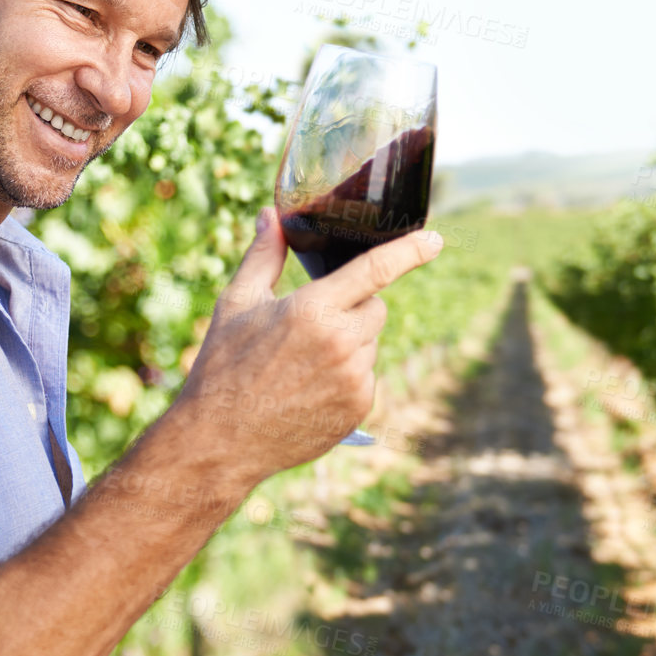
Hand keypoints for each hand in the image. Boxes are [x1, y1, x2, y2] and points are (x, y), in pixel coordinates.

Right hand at [173, 205, 442, 479]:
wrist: (220, 440)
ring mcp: (354, 379)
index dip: (411, 250)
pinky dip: (348, 376)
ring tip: (303, 363)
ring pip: (370, 343)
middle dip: (354, 307)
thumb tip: (270, 215)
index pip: (376, 270)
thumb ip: (263, 255)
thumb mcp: (237, 303)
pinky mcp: (358, 408)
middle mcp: (341, 343)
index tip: (435, 240)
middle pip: (376, 307)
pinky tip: (310, 387)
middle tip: (313, 324)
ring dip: (350, 343)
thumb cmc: (222, 367)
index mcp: (312, 310)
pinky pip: (367, 377)